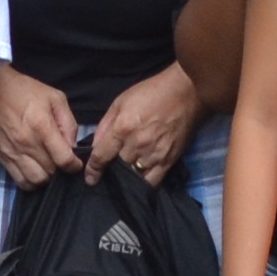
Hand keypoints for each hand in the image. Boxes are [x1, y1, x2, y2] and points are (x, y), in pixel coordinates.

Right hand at [0, 64, 82, 189]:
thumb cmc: (23, 91)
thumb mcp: (54, 97)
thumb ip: (68, 123)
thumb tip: (73, 146)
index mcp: (42, 126)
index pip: (64, 159)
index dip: (74, 165)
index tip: (75, 162)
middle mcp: (27, 143)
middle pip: (51, 172)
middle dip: (60, 169)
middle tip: (60, 160)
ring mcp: (13, 152)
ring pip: (36, 181)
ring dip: (45, 177)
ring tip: (47, 165)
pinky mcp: (2, 157)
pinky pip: (20, 181)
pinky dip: (30, 181)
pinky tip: (34, 169)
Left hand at [83, 64, 201, 179]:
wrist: (186, 92)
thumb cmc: (151, 93)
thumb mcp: (121, 101)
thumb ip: (105, 124)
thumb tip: (95, 146)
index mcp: (123, 128)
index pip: (101, 156)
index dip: (93, 170)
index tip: (90, 178)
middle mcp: (137, 144)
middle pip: (117, 168)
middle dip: (111, 171)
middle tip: (109, 172)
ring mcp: (154, 154)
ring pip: (134, 177)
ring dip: (127, 178)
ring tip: (124, 177)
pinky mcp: (169, 161)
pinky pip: (153, 182)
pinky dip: (144, 183)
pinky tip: (140, 180)